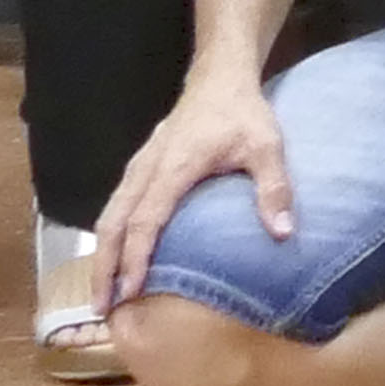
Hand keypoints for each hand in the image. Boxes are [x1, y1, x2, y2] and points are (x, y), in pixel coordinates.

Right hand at [91, 76, 289, 305]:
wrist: (219, 78)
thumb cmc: (243, 113)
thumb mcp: (267, 146)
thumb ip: (274, 188)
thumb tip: (283, 233)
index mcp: (173, 169)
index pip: (145, 222)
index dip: (135, 259)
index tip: (130, 292)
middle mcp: (146, 170)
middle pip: (113, 224)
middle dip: (103, 267)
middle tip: (100, 307)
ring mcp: (139, 167)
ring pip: (108, 216)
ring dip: (101, 254)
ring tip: (102, 292)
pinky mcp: (140, 167)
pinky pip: (116, 206)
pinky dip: (110, 236)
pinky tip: (115, 258)